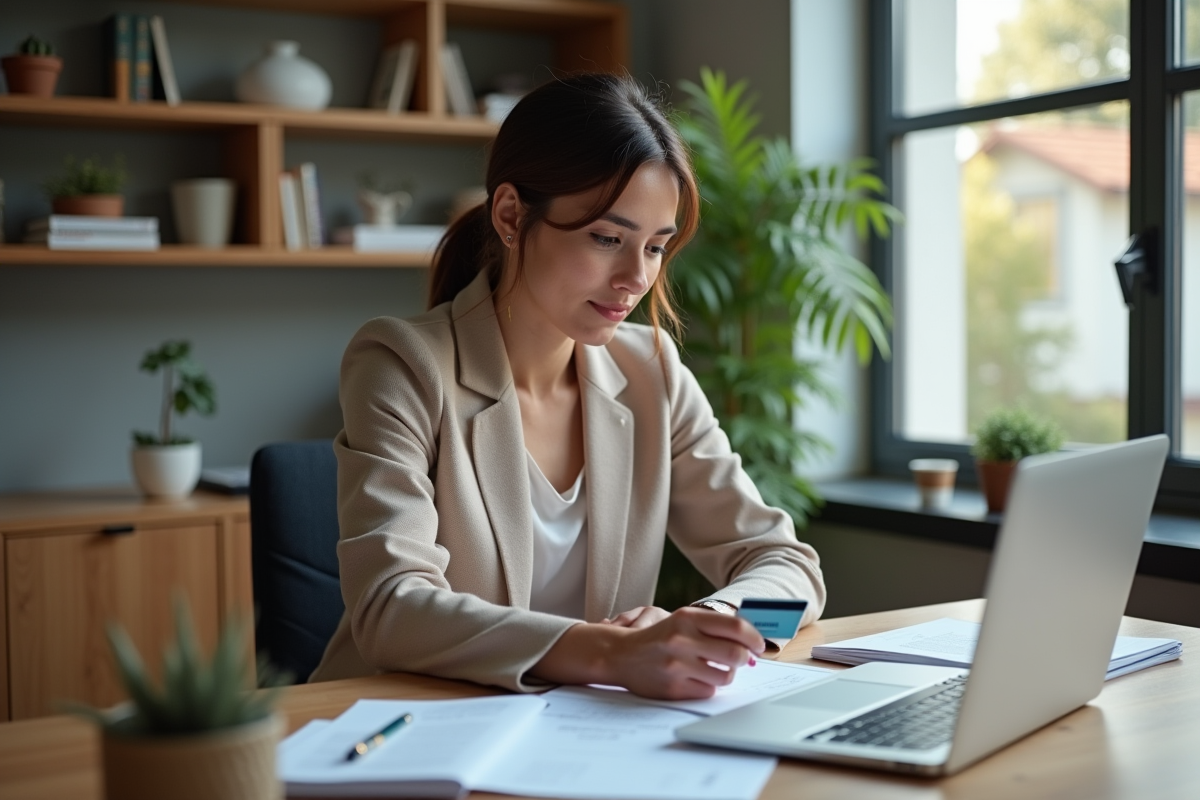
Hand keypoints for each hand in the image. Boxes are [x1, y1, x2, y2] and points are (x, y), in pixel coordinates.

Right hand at [603, 607, 763, 699]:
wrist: (621, 655)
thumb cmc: (660, 637)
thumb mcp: (683, 621)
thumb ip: (715, 627)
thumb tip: (752, 643)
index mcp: (687, 617)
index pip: (735, 626)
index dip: (754, 637)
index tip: (759, 645)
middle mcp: (682, 639)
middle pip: (735, 653)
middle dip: (745, 659)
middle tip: (743, 660)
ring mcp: (677, 665)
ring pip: (726, 676)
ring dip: (728, 674)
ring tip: (716, 669)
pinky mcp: (673, 688)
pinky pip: (709, 691)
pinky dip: (708, 686)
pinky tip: (696, 679)